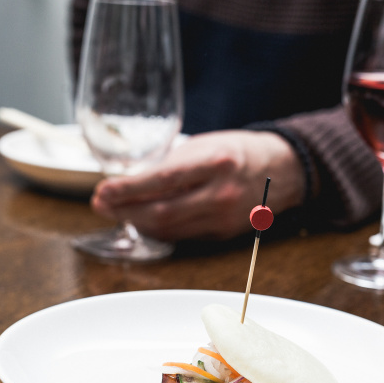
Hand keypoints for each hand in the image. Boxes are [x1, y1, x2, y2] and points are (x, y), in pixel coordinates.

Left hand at [90, 130, 307, 240]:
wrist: (282, 170)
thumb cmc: (238, 152)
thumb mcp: (203, 145)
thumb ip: (169, 165)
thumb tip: (128, 182)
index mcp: (216, 163)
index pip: (162, 180)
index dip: (127, 189)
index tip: (103, 191)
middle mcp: (221, 194)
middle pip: (161, 212)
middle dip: (124, 210)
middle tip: (101, 204)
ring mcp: (223, 219)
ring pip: (168, 230)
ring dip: (136, 222)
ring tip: (116, 211)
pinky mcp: (222, 235)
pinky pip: (181, 236)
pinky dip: (157, 230)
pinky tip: (142, 220)